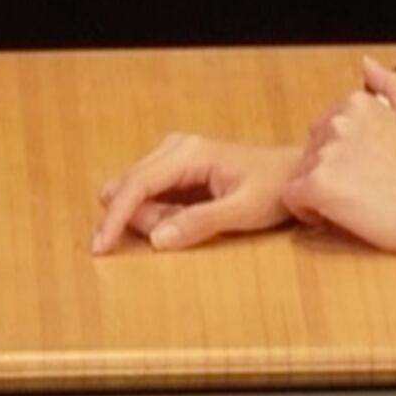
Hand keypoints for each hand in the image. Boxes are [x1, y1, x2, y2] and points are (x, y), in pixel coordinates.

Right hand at [92, 135, 302, 252]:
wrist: (296, 173)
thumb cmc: (274, 190)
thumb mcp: (243, 211)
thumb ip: (200, 223)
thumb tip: (156, 240)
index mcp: (187, 152)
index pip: (136, 184)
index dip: (114, 217)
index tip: (100, 247)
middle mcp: (174, 148)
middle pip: (130, 188)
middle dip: (140, 220)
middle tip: (179, 234)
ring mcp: (173, 156)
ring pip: (136, 192)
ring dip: (151, 218)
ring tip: (192, 224)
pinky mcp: (176, 169)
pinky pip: (150, 196)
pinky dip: (159, 214)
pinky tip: (187, 219)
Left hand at [283, 59, 395, 256]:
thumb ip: (393, 85)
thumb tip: (366, 63)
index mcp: (357, 103)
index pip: (324, 128)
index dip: (340, 154)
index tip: (362, 171)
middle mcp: (337, 121)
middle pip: (310, 150)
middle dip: (327, 171)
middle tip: (360, 191)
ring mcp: (326, 153)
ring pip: (300, 174)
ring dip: (318, 191)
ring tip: (351, 206)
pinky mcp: (318, 185)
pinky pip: (292, 197)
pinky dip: (306, 210)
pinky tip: (333, 217)